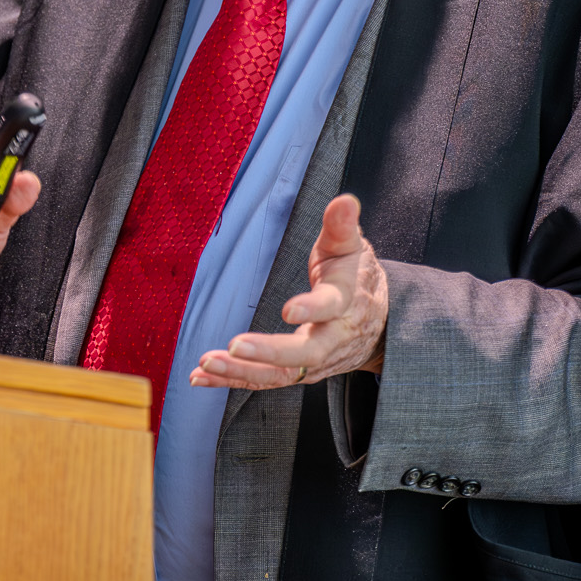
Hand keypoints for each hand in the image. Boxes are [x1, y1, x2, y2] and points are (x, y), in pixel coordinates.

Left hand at [190, 193, 387, 389]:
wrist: (380, 323)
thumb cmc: (356, 276)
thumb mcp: (352, 247)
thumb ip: (342, 225)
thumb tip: (344, 200)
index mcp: (345, 303)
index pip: (330, 308)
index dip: (311, 310)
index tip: (288, 310)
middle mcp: (332, 339)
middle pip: (304, 355)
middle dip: (268, 353)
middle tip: (235, 346)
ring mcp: (316, 362)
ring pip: (280, 375)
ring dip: (241, 372)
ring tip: (206, 364)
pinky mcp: (299, 372)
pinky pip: (265, 380)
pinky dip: (232, 380)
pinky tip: (200, 377)